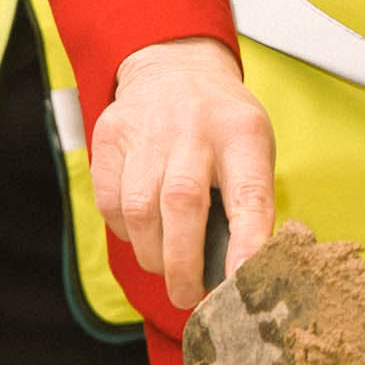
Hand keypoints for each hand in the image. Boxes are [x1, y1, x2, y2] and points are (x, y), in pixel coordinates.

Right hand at [93, 38, 277, 310]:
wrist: (174, 68)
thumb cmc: (222, 128)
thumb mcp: (253, 151)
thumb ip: (248, 205)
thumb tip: (237, 274)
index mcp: (244, 134)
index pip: (250, 194)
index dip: (247, 242)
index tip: (241, 282)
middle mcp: (195, 128)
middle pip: (183, 204)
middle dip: (183, 264)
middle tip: (189, 297)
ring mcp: (148, 130)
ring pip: (140, 210)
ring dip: (153, 254)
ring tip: (167, 268)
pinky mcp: (111, 137)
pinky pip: (111, 203)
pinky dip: (126, 231)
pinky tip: (142, 232)